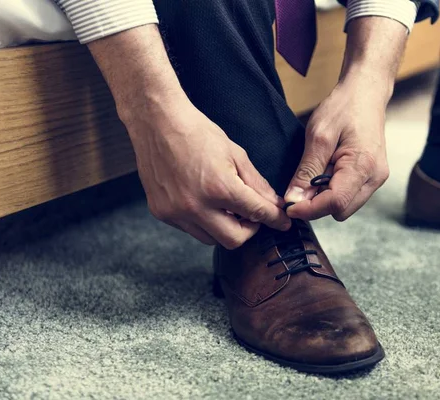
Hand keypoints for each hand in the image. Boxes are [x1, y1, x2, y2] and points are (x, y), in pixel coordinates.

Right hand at [124, 93, 290, 248]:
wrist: (157, 122)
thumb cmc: (197, 132)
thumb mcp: (235, 154)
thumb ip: (256, 183)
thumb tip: (273, 203)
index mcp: (219, 188)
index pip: (256, 214)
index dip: (274, 219)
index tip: (282, 223)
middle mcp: (196, 206)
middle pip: (233, 240)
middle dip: (248, 230)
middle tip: (252, 216)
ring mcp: (176, 212)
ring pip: (211, 239)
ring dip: (225, 228)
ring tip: (228, 208)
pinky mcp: (162, 213)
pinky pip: (191, 229)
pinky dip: (203, 222)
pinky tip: (206, 203)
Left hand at [283, 16, 406, 220]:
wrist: (366, 93)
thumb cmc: (344, 107)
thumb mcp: (318, 136)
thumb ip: (306, 170)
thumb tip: (294, 199)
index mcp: (364, 166)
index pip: (335, 203)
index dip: (309, 210)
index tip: (288, 206)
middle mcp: (375, 177)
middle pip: (341, 210)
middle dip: (318, 204)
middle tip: (302, 183)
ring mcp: (377, 178)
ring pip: (345, 206)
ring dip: (326, 197)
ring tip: (318, 170)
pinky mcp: (373, 177)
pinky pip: (350, 196)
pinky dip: (334, 190)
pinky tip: (328, 171)